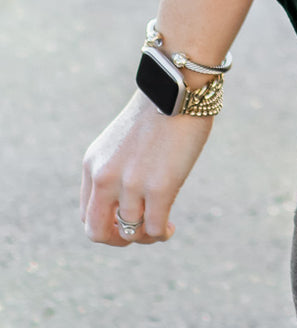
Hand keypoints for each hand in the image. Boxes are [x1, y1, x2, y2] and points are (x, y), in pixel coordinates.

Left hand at [81, 90, 212, 245]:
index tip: (127, 219)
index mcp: (93, 165)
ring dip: (146, 236)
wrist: (179, 88)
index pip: (87, 214)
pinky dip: (161, 233)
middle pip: (97, 232)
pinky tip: (169, 226)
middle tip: (137, 234)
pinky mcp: (159, 188)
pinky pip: (154, 228)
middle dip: (118, 239)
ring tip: (162, 227)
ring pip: (131, 232)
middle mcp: (105, 177)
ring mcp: (131, 184)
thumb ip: (116, 171)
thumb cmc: (158, 111)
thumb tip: (128, 206)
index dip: (106, 224)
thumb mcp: (121, 143)